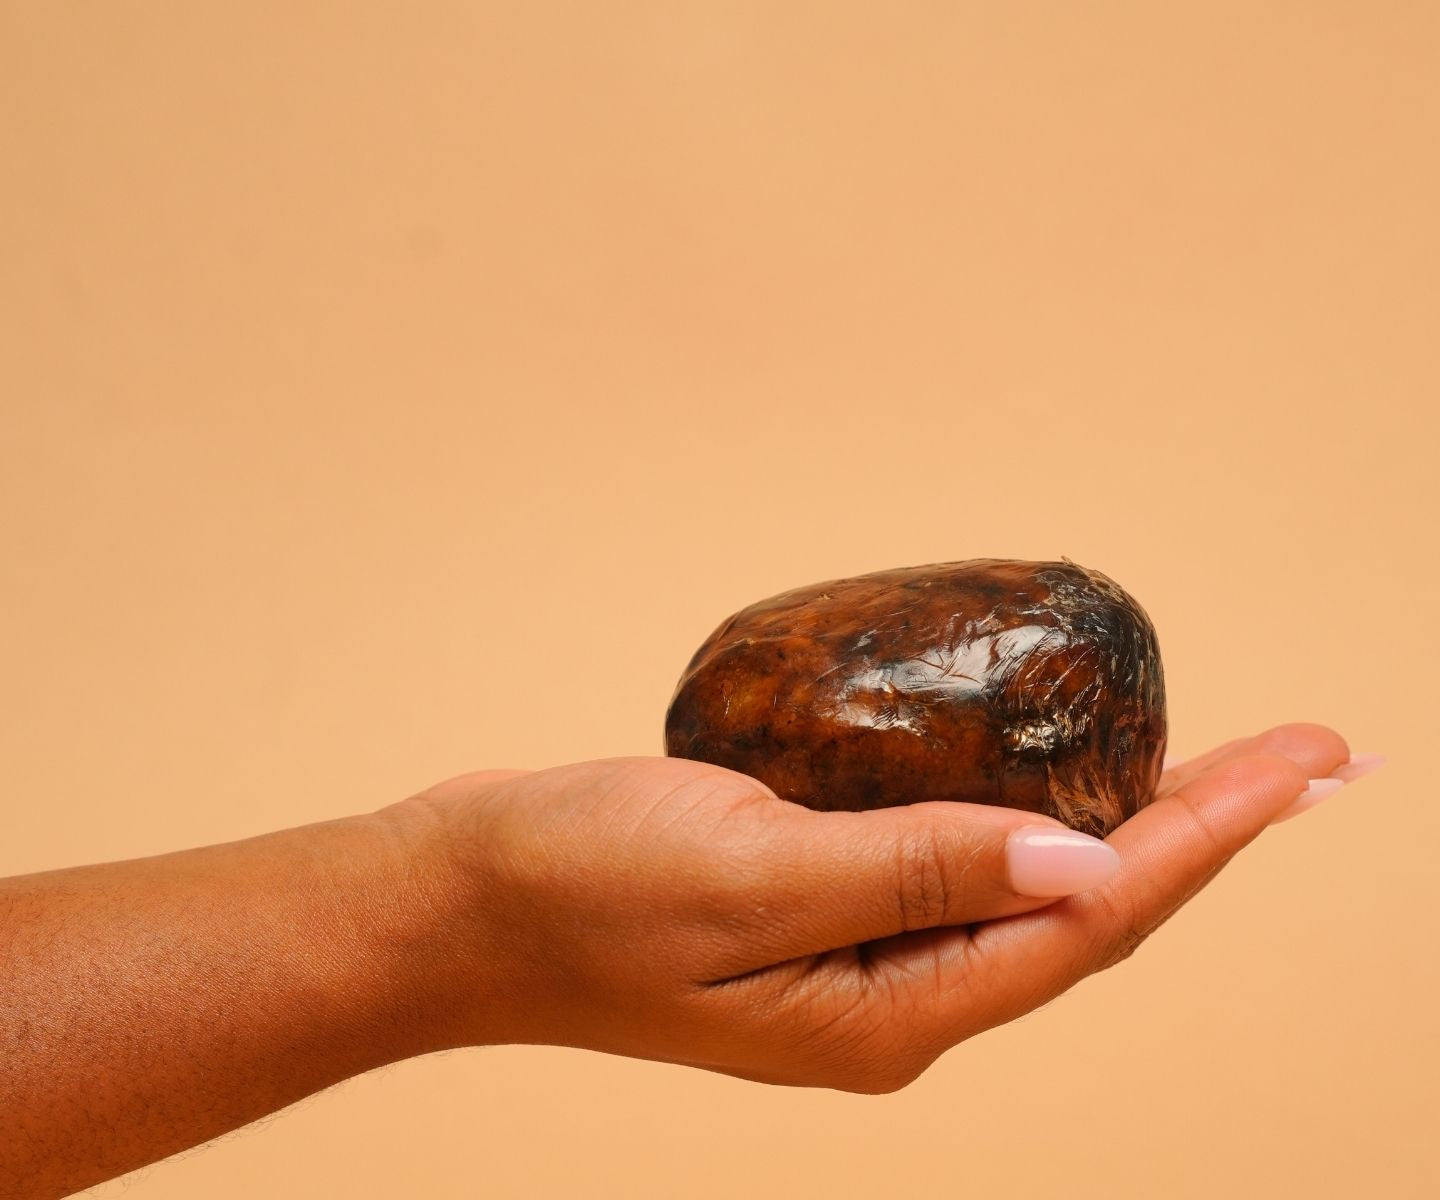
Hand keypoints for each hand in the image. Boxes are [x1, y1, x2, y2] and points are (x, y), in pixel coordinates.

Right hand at [395, 722, 1358, 1092]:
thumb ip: (912, 869)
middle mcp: (890, 999)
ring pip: (1028, 884)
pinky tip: (1048, 765)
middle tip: (1301, 755)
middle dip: (1203, 829)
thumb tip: (1080, 858)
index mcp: (887, 1016)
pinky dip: (1023, 807)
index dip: (1212, 835)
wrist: (455, 901)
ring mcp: (855, 957)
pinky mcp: (818, 905)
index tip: (1309, 764)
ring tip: (1213, 758)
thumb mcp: (747, 876)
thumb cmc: (575, 890)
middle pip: (1085, 910)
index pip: (1092, 917)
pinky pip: (954, 859)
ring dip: (1127, 819)